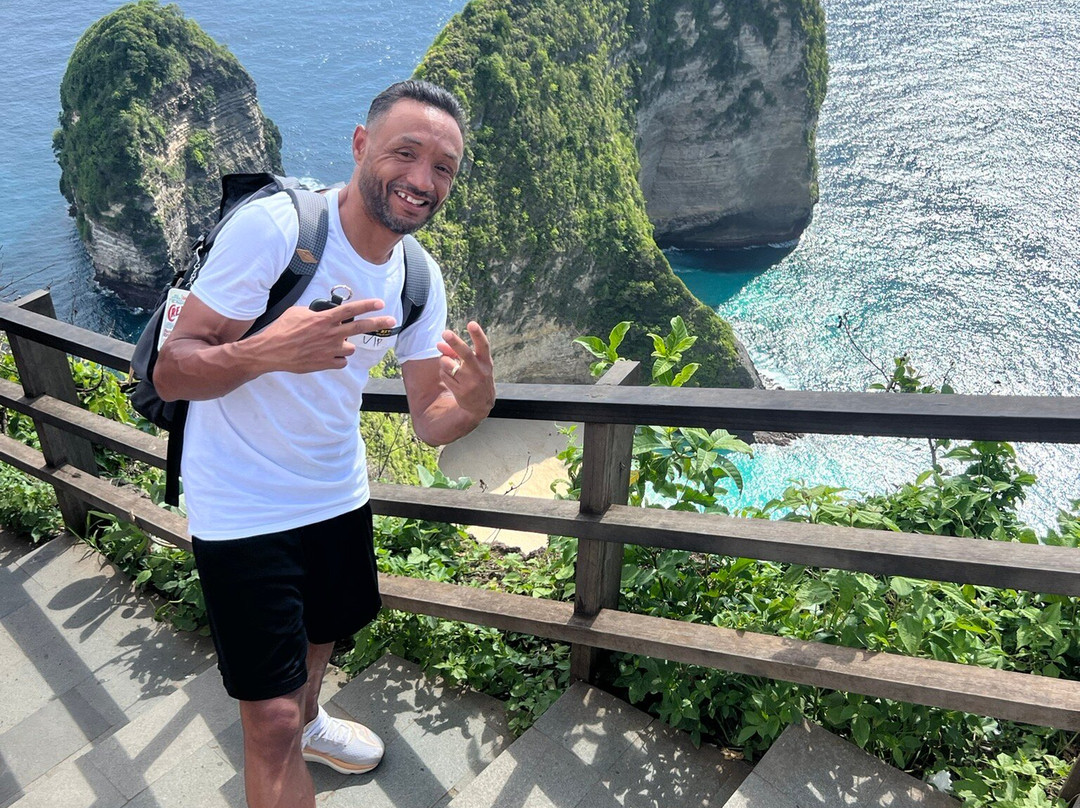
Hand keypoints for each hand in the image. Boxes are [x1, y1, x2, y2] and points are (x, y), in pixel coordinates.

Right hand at [255, 298, 397, 372]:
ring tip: (330, 344)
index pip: (350, 310)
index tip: (380, 303)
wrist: (272, 351)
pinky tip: (326, 355)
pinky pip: (341, 361)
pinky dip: (337, 359)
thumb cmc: (282, 329)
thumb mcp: (297, 312)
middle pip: (360, 327)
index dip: (367, 305)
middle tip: (392, 320)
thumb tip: (325, 314)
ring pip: (350, 347)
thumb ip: (316, 312)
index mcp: (324, 319)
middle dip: (378, 322)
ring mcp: (330, 350)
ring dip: (344, 345)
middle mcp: (331, 334)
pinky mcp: (326, 364)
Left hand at [438, 321, 494, 419]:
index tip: (471, 324)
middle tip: (446, 333)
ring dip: (443, 361)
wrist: (481, 405)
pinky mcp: (461, 391)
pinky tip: (450, 377)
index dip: (477, 334)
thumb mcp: (474, 364)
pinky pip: (444, 375)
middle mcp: (480, 371)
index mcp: (486, 362)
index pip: (483, 345)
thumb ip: (458, 352)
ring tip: (449, 364)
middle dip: (455, 343)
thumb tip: (439, 343)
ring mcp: (470, 382)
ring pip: (448, 364)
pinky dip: (443, 373)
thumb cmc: (477, 377)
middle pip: (465, 354)